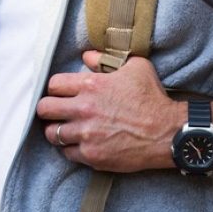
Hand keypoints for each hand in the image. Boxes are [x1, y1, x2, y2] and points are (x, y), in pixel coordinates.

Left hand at [35, 51, 183, 171]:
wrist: (167, 132)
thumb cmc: (151, 97)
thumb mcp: (134, 66)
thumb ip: (105, 58)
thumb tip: (86, 56)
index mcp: (90, 85)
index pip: (53, 85)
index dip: (55, 88)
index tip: (60, 93)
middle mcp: (83, 109)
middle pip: (45, 109)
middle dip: (47, 108)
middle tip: (54, 111)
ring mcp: (86, 134)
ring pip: (52, 134)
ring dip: (56, 130)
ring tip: (64, 129)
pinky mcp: (92, 155)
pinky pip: (67, 153)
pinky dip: (71, 149)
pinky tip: (79, 143)